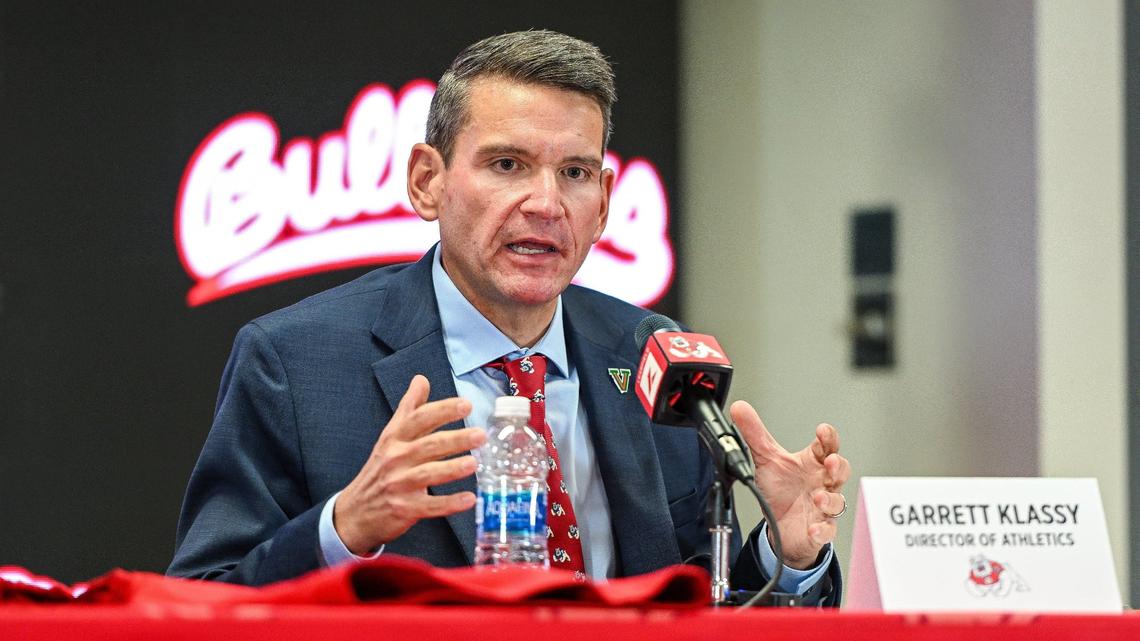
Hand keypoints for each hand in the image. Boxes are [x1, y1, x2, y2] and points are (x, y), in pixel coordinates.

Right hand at [334, 375, 485, 554]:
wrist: (355, 512)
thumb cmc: (379, 470)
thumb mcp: (390, 436)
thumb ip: (409, 408)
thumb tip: (421, 379)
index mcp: (394, 438)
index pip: (419, 419)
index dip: (442, 410)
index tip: (465, 405)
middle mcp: (395, 459)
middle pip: (428, 445)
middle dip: (455, 439)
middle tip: (480, 435)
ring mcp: (399, 484)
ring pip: (428, 474)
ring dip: (452, 468)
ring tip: (473, 463)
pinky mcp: (404, 509)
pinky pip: (430, 506)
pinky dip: (450, 503)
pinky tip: (469, 498)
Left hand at [730, 401, 850, 569]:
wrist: (779, 523)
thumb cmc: (782, 489)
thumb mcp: (766, 460)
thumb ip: (755, 434)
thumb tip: (740, 408)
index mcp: (812, 463)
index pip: (827, 446)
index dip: (828, 437)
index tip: (823, 431)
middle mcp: (822, 483)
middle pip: (840, 471)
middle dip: (838, 465)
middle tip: (830, 461)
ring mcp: (823, 507)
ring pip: (837, 502)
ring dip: (830, 499)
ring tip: (818, 496)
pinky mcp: (819, 529)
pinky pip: (827, 531)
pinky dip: (822, 530)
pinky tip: (814, 529)